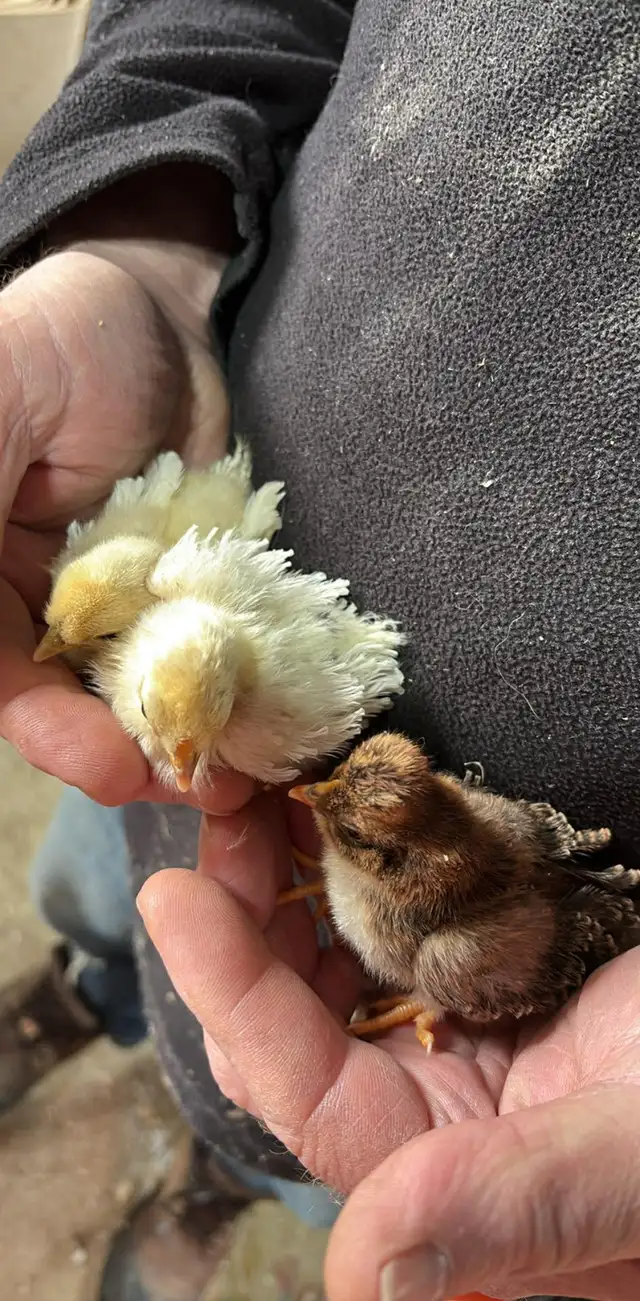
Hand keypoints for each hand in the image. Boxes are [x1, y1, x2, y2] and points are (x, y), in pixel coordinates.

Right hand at [0, 195, 247, 811]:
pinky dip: (232, 694)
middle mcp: (33, 605)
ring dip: (187, 736)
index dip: (46, 729)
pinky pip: (204, 659)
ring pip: (140, 694)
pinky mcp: (187, 598)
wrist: (165, 311)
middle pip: (66, 705)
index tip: (109, 768)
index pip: (0, 673)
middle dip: (126, 752)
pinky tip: (269, 722)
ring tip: (245, 770)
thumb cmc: (57, 338)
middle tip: (197, 783)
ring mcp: (115, 607)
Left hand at [139, 795, 639, 1300]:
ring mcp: (474, 1017)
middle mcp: (450, 1104)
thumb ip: (519, 1212)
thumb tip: (365, 1275)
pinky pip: (404, 902)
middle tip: (212, 817)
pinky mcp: (500, 949)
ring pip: (343, 954)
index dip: (236, 998)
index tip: (174, 894)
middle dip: (244, 921)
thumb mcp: (635, 1161)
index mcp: (465, 1177)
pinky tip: (332, 800)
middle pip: (303, 1017)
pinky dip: (362, 850)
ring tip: (254, 797)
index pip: (317, 1097)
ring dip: (289, 875)